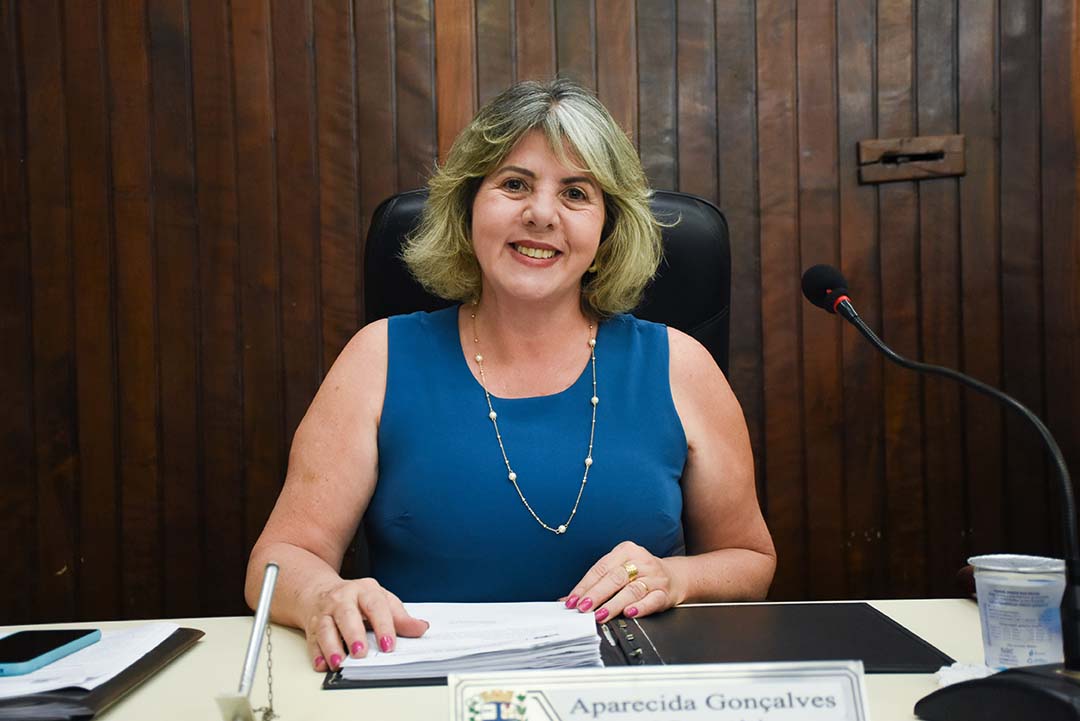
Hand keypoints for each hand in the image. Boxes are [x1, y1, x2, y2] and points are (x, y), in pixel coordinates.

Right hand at [305, 577, 428, 671]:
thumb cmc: (356, 599)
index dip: (384, 626)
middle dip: (353, 635)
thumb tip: (421, 628)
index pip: (376, 606)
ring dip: (331, 646)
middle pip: (347, 615)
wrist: (319, 591)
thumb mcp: (381, 601)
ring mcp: (324, 612)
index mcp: (364, 591)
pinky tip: (322, 665)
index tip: (389, 645)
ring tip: (339, 662)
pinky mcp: (311, 626)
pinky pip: (312, 640)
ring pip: (325, 628)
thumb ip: (400, 617)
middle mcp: (342, 599)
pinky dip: (316, 654)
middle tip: (360, 653)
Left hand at [564, 541, 686, 622]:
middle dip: (596, 594)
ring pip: (631, 590)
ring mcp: (654, 577)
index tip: (573, 600)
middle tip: (583, 607)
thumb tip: (570, 599)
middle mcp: (640, 561)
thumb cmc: (640, 573)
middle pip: (615, 578)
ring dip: (614, 604)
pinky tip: (629, 612)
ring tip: (601, 614)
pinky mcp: (664, 592)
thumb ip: (598, 582)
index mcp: (625, 551)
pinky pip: (652, 600)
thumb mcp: (619, 569)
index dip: (585, 585)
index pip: (601, 568)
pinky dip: (640, 607)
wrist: (674, 576)